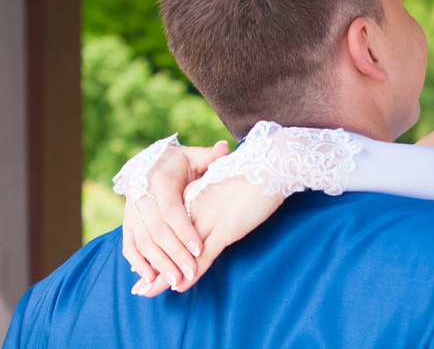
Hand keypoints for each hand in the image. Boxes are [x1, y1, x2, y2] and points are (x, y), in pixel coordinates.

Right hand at [122, 140, 229, 295]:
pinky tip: (151, 279)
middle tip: (190, 272)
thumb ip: (210, 156)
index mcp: (159, 181)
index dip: (184, 231)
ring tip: (175, 281)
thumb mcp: (194, 156)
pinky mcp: (127, 224)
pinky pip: (129, 247)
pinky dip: (138, 264)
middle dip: (173, 254)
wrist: (148, 164)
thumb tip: (225, 148)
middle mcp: (141, 198)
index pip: (170, 210)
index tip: (199, 248)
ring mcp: (131, 213)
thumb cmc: (179, 163)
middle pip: (157, 231)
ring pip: (142, 243)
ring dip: (158, 264)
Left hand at [133, 172, 284, 295]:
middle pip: (166, 241)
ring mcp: (209, 219)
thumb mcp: (223, 181)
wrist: (270, 164)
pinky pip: (203, 258)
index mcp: (192, 195)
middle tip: (140, 286)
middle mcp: (194, 208)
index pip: (167, 226)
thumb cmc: (251, 171)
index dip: (155, 246)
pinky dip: (191, 273)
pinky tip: (180, 286)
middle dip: (152, 265)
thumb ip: (210, 193)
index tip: (144, 263)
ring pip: (179, 253)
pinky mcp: (226, 229)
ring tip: (150, 291)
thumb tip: (205, 203)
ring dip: (165, 275)